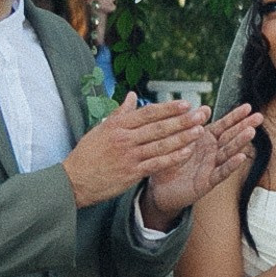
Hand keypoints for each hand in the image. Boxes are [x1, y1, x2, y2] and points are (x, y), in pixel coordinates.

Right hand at [62, 96, 204, 208]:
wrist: (74, 180)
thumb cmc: (87, 154)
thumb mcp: (100, 129)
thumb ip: (120, 113)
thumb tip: (132, 96)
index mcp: (117, 125)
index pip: (147, 113)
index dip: (168, 108)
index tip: (185, 104)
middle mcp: (124, 138)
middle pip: (158, 127)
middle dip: (182, 120)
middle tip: (201, 114)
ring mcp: (129, 156)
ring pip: (160, 144)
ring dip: (182, 137)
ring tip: (199, 130)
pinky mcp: (131, 173)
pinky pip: (157, 163)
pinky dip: (173, 157)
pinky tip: (187, 152)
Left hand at [142, 103, 262, 226]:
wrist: (158, 189)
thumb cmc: (167, 163)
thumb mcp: (177, 139)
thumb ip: (191, 124)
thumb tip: (205, 107)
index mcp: (204, 141)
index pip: (222, 126)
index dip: (235, 116)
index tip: (248, 107)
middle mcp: (211, 153)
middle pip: (230, 137)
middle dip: (244, 126)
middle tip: (258, 117)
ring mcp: (210, 167)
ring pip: (227, 153)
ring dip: (240, 142)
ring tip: (251, 132)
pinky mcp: (206, 182)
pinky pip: (220, 172)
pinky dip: (231, 165)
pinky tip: (241, 157)